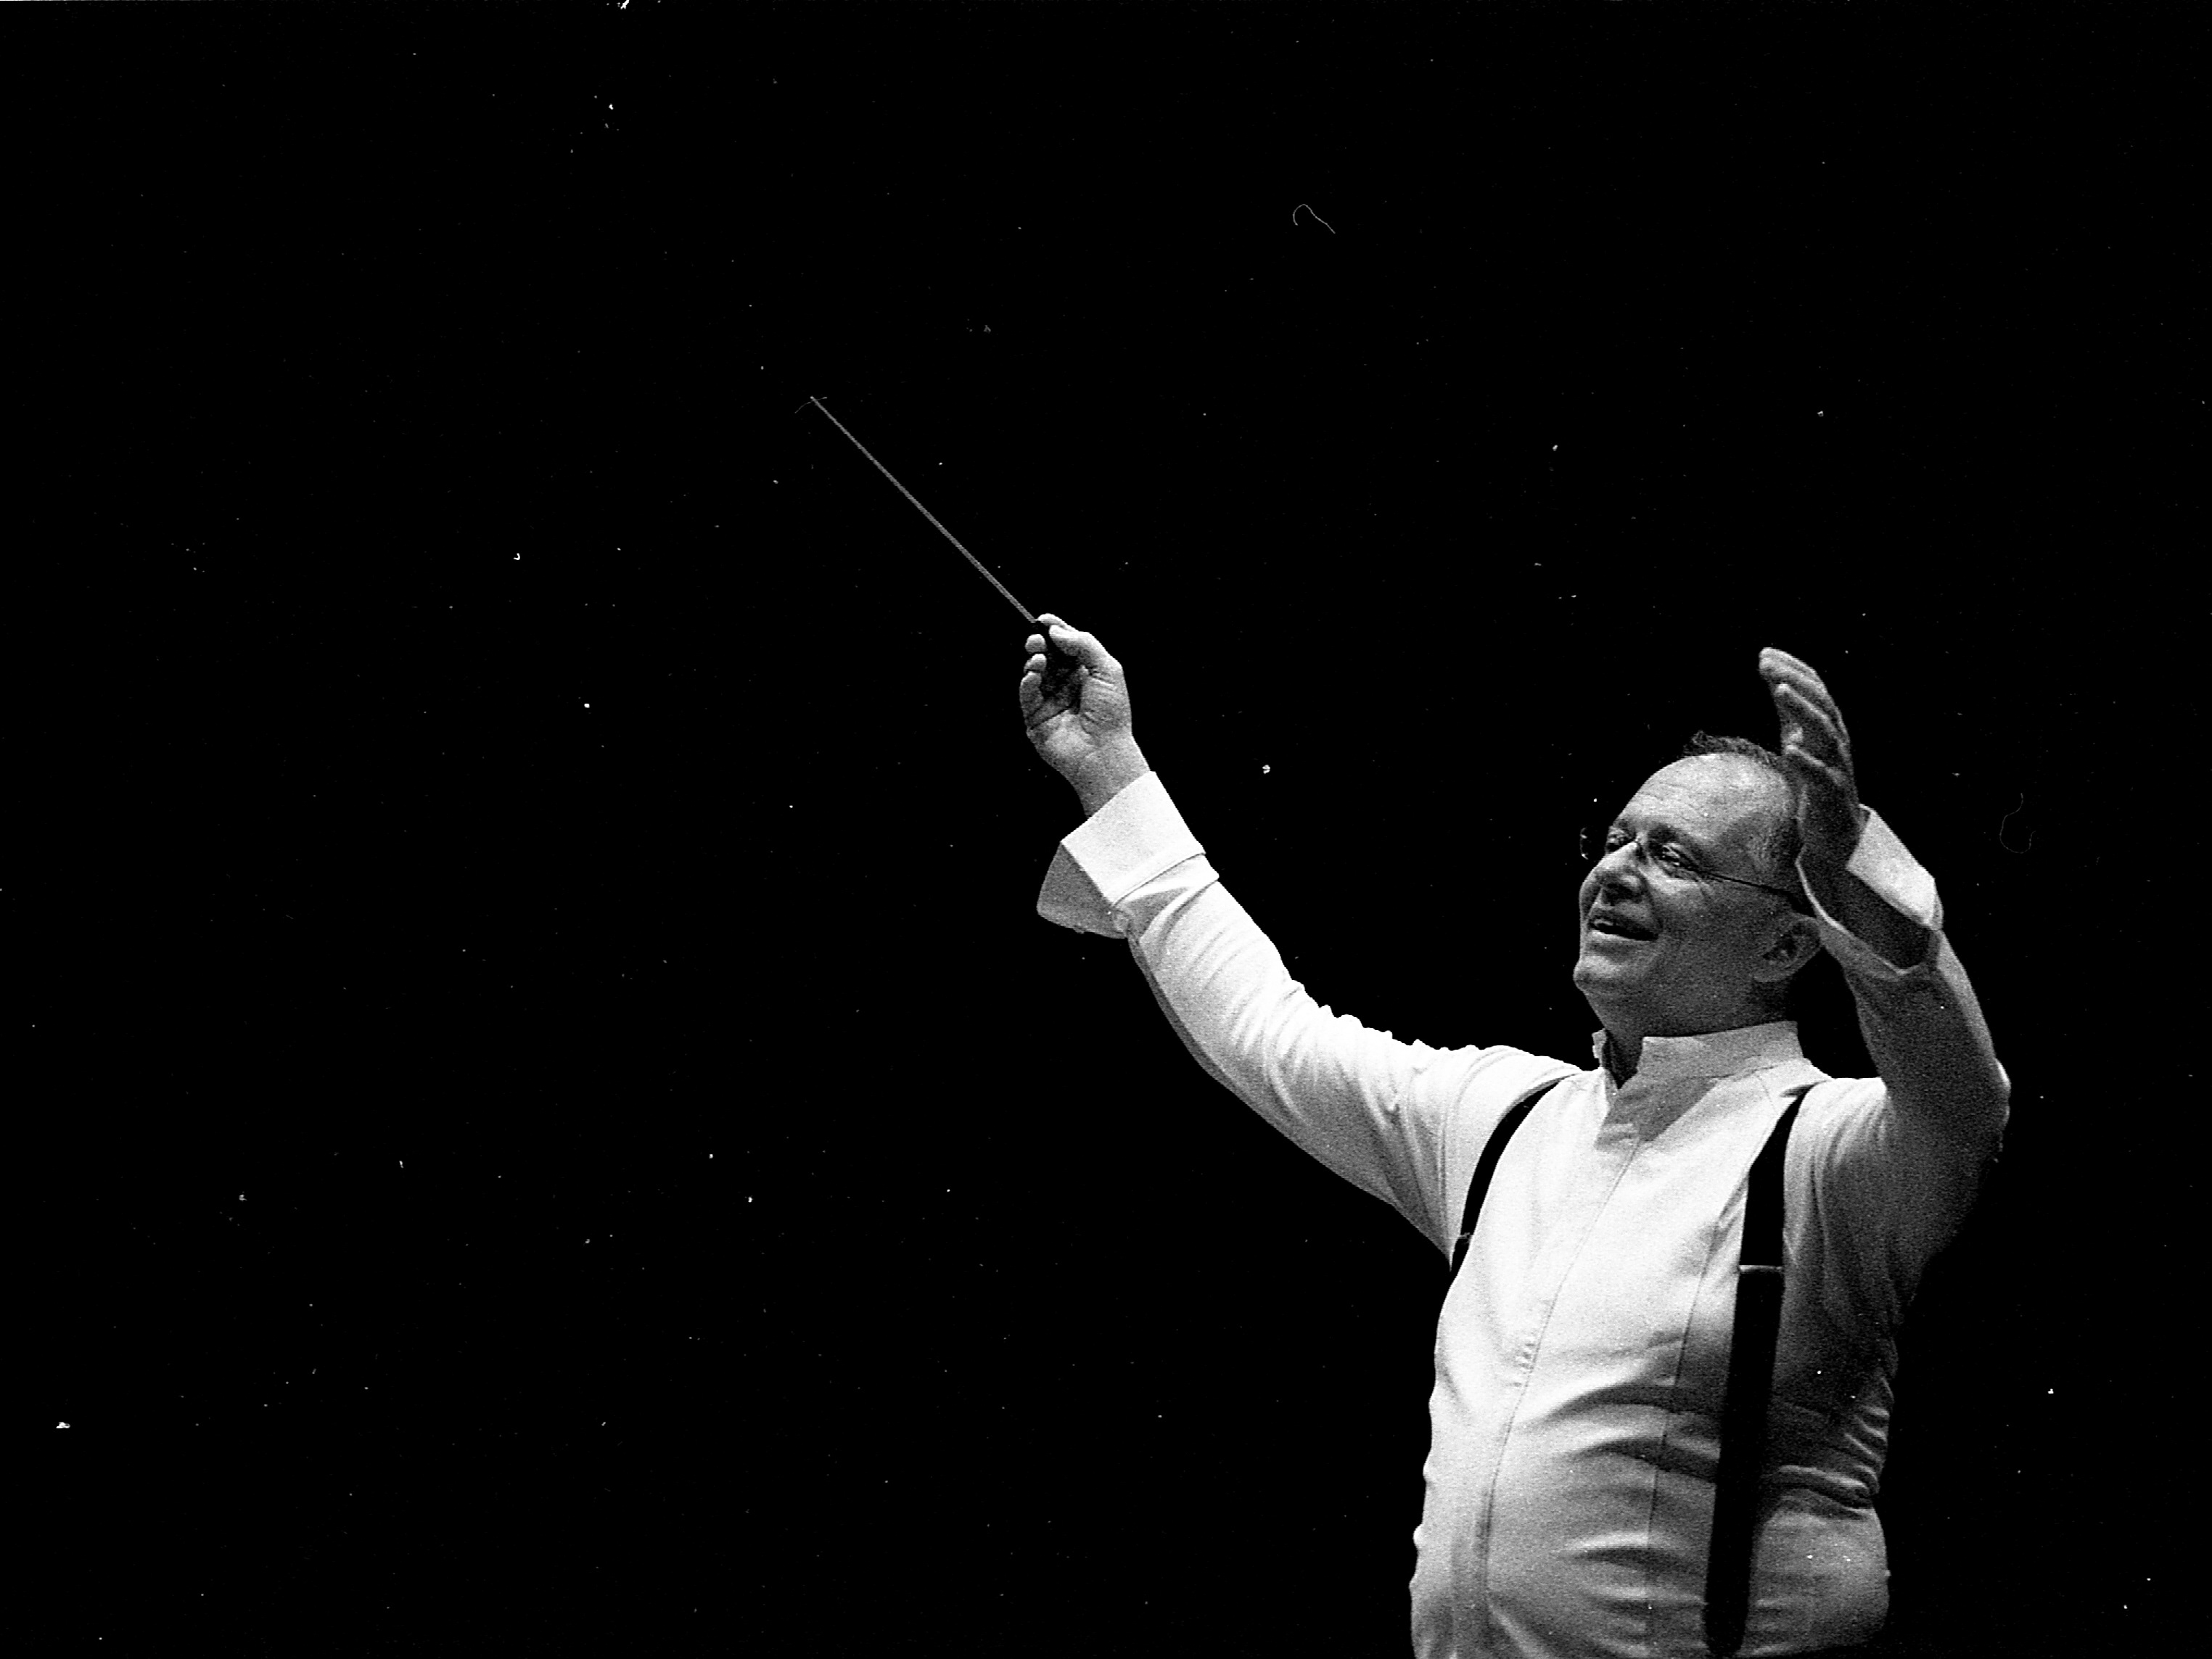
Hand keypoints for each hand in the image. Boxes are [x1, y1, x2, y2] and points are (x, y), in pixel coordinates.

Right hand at [1020, 614, 1146, 808]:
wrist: (1104, 751)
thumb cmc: (1112, 715)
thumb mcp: (1108, 669)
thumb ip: (1084, 644)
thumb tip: (1058, 631)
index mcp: (1086, 673)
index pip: (1066, 646)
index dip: (1055, 632)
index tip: (1044, 620)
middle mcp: (1067, 686)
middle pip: (1047, 657)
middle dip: (1040, 644)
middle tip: (1037, 639)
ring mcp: (1051, 702)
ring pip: (1034, 673)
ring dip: (1033, 662)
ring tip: (1038, 658)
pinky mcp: (1036, 718)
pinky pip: (1026, 696)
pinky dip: (1026, 682)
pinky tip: (1032, 675)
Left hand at [1759, 646, 1866, 873]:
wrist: (1835, 831)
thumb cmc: (1815, 779)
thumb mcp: (1798, 738)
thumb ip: (1788, 710)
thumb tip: (1770, 673)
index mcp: (1828, 726)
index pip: (1815, 689)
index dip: (1793, 669)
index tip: (1765, 653)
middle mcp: (1836, 741)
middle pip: (1821, 703)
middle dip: (1795, 680)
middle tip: (1766, 664)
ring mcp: (1836, 766)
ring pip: (1825, 732)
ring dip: (1801, 708)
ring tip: (1778, 690)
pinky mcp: (1831, 794)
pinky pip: (1822, 776)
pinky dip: (1807, 762)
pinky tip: (1789, 750)